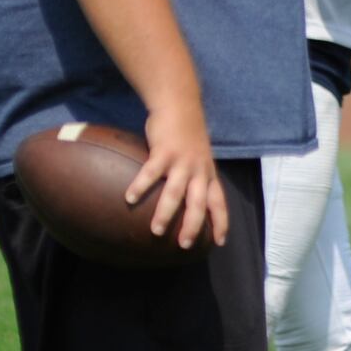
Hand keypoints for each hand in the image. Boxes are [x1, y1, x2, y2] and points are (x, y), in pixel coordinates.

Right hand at [124, 103, 227, 249]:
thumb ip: (194, 176)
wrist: (180, 105)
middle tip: (184, 244)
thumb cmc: (187, 134)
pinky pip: (151, 173)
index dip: (221, 221)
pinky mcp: (164, 152)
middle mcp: (198, 170)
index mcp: (207, 173)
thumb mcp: (199, 157)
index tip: (220, 242)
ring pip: (176, 193)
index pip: (219, 202)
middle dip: (193, 226)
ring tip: (155, 231)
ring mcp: (182, 161)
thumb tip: (185, 200)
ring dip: (166, 213)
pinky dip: (141, 187)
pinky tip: (129, 198)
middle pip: (199, 203)